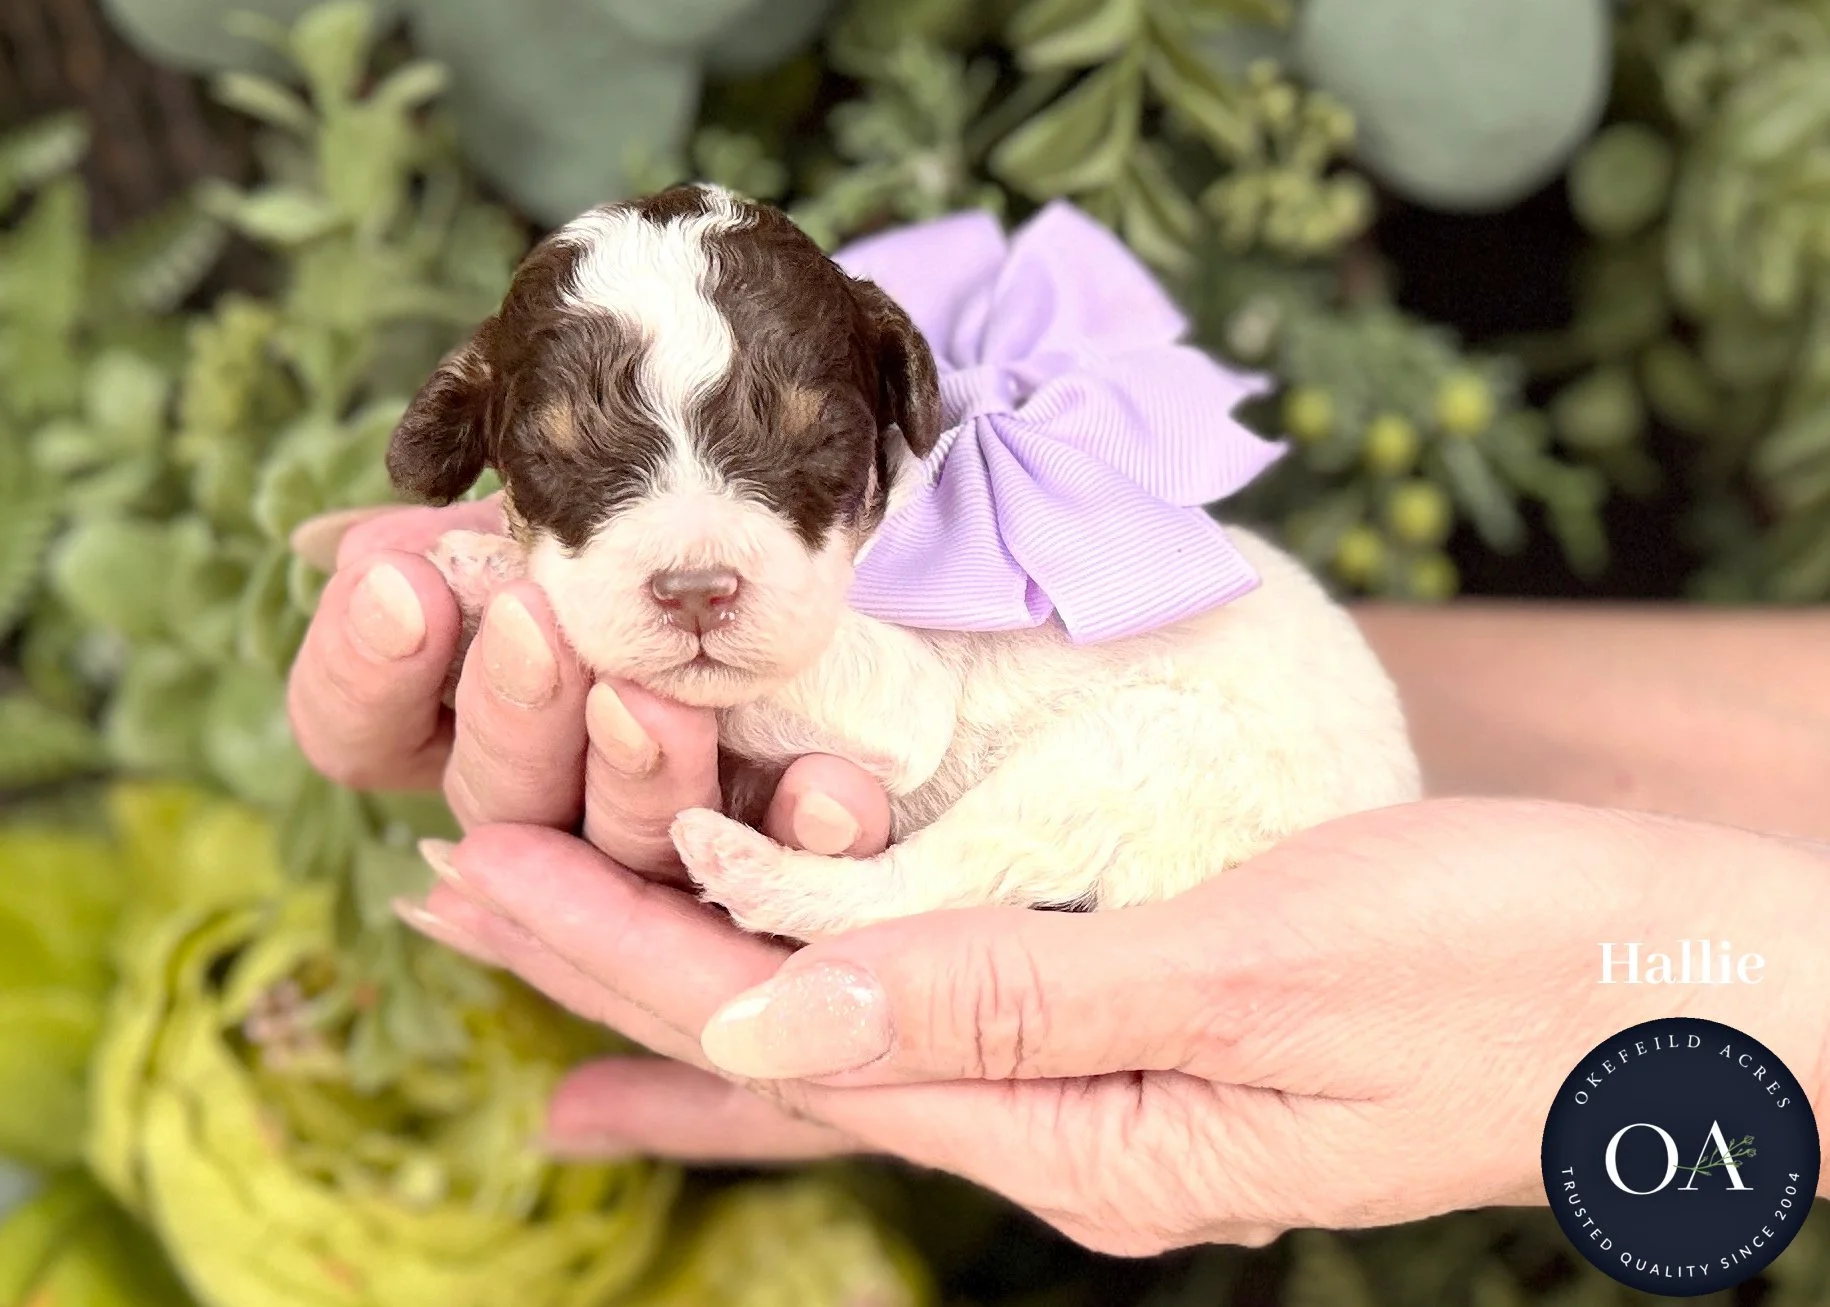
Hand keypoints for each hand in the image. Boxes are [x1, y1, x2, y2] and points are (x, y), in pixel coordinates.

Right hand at [283, 502, 890, 875]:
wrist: (817, 524)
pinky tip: (834, 792)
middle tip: (532, 621)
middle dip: (507, 710)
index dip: (359, 672)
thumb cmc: (671, 495)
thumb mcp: (576, 483)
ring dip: (636, 775)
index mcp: (464, 707)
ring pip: (626, 848)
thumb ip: (480, 504)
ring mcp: (664, 842)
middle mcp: (549, 794)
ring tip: (655, 703)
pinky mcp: (788, 858)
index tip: (395, 583)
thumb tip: (366, 532)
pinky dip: (807, 829)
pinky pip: (796, 870)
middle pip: (494, 800)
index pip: (360, 732)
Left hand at [398, 797, 1829, 1254]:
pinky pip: (950, 1008)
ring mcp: (1120, 1093)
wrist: (1699, 981)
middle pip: (798, 1041)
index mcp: (1091, 1142)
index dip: (623, 955)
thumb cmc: (1524, 963)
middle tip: (451, 893)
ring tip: (554, 939)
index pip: (795, 1043)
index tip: (475, 883)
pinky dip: (836, 982)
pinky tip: (777, 976)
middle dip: (618, 958)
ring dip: (706, 971)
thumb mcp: (1262, 967)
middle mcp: (1080, 1137)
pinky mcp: (1160, 1031)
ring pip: (858, 1028)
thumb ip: (1010, 997)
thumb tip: (777, 1008)